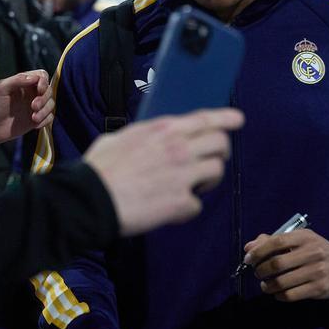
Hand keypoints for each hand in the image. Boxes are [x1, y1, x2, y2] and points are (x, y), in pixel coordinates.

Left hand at [0, 70, 53, 145]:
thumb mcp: (1, 89)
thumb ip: (17, 80)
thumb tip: (35, 77)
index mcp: (24, 83)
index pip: (42, 76)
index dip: (44, 82)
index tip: (39, 89)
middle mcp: (31, 93)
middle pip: (49, 90)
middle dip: (44, 98)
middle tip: (33, 106)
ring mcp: (34, 107)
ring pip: (51, 104)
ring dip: (45, 111)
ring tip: (33, 118)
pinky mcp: (35, 120)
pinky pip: (49, 118)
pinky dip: (45, 120)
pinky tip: (35, 125)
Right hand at [85, 108, 242, 236]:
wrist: (91, 200)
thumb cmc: (98, 169)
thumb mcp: (118, 138)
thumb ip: (140, 136)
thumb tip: (144, 139)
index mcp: (163, 130)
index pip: (205, 118)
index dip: (225, 118)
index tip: (238, 120)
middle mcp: (179, 148)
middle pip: (221, 144)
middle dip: (219, 153)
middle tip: (209, 162)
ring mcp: (183, 175)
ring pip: (217, 172)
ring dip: (207, 180)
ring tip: (191, 188)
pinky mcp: (181, 202)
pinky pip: (197, 204)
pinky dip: (186, 208)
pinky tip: (170, 210)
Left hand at [243, 230, 328, 301]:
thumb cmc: (317, 250)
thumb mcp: (300, 239)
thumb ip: (273, 241)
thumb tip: (248, 248)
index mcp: (305, 237)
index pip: (276, 242)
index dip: (258, 251)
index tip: (248, 259)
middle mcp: (312, 253)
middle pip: (277, 263)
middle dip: (261, 270)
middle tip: (258, 273)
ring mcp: (317, 272)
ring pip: (282, 282)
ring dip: (267, 285)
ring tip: (265, 285)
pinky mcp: (319, 288)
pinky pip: (291, 295)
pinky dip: (279, 295)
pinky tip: (277, 293)